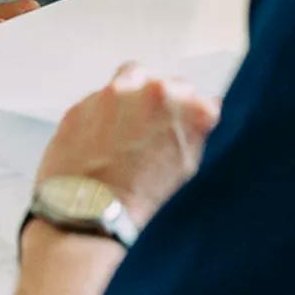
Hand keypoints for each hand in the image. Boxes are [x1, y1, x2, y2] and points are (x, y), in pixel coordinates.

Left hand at [35, 61, 219, 227]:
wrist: (91, 218)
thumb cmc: (145, 209)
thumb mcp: (193, 180)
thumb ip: (199, 143)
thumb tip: (203, 131)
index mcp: (194, 114)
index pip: (209, 105)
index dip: (201, 121)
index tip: (194, 132)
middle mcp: (158, 94)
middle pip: (174, 87)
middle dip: (171, 106)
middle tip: (161, 135)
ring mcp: (118, 93)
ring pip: (136, 76)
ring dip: (138, 94)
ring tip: (131, 126)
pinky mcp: (85, 101)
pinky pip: (100, 97)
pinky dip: (104, 111)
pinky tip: (102, 139)